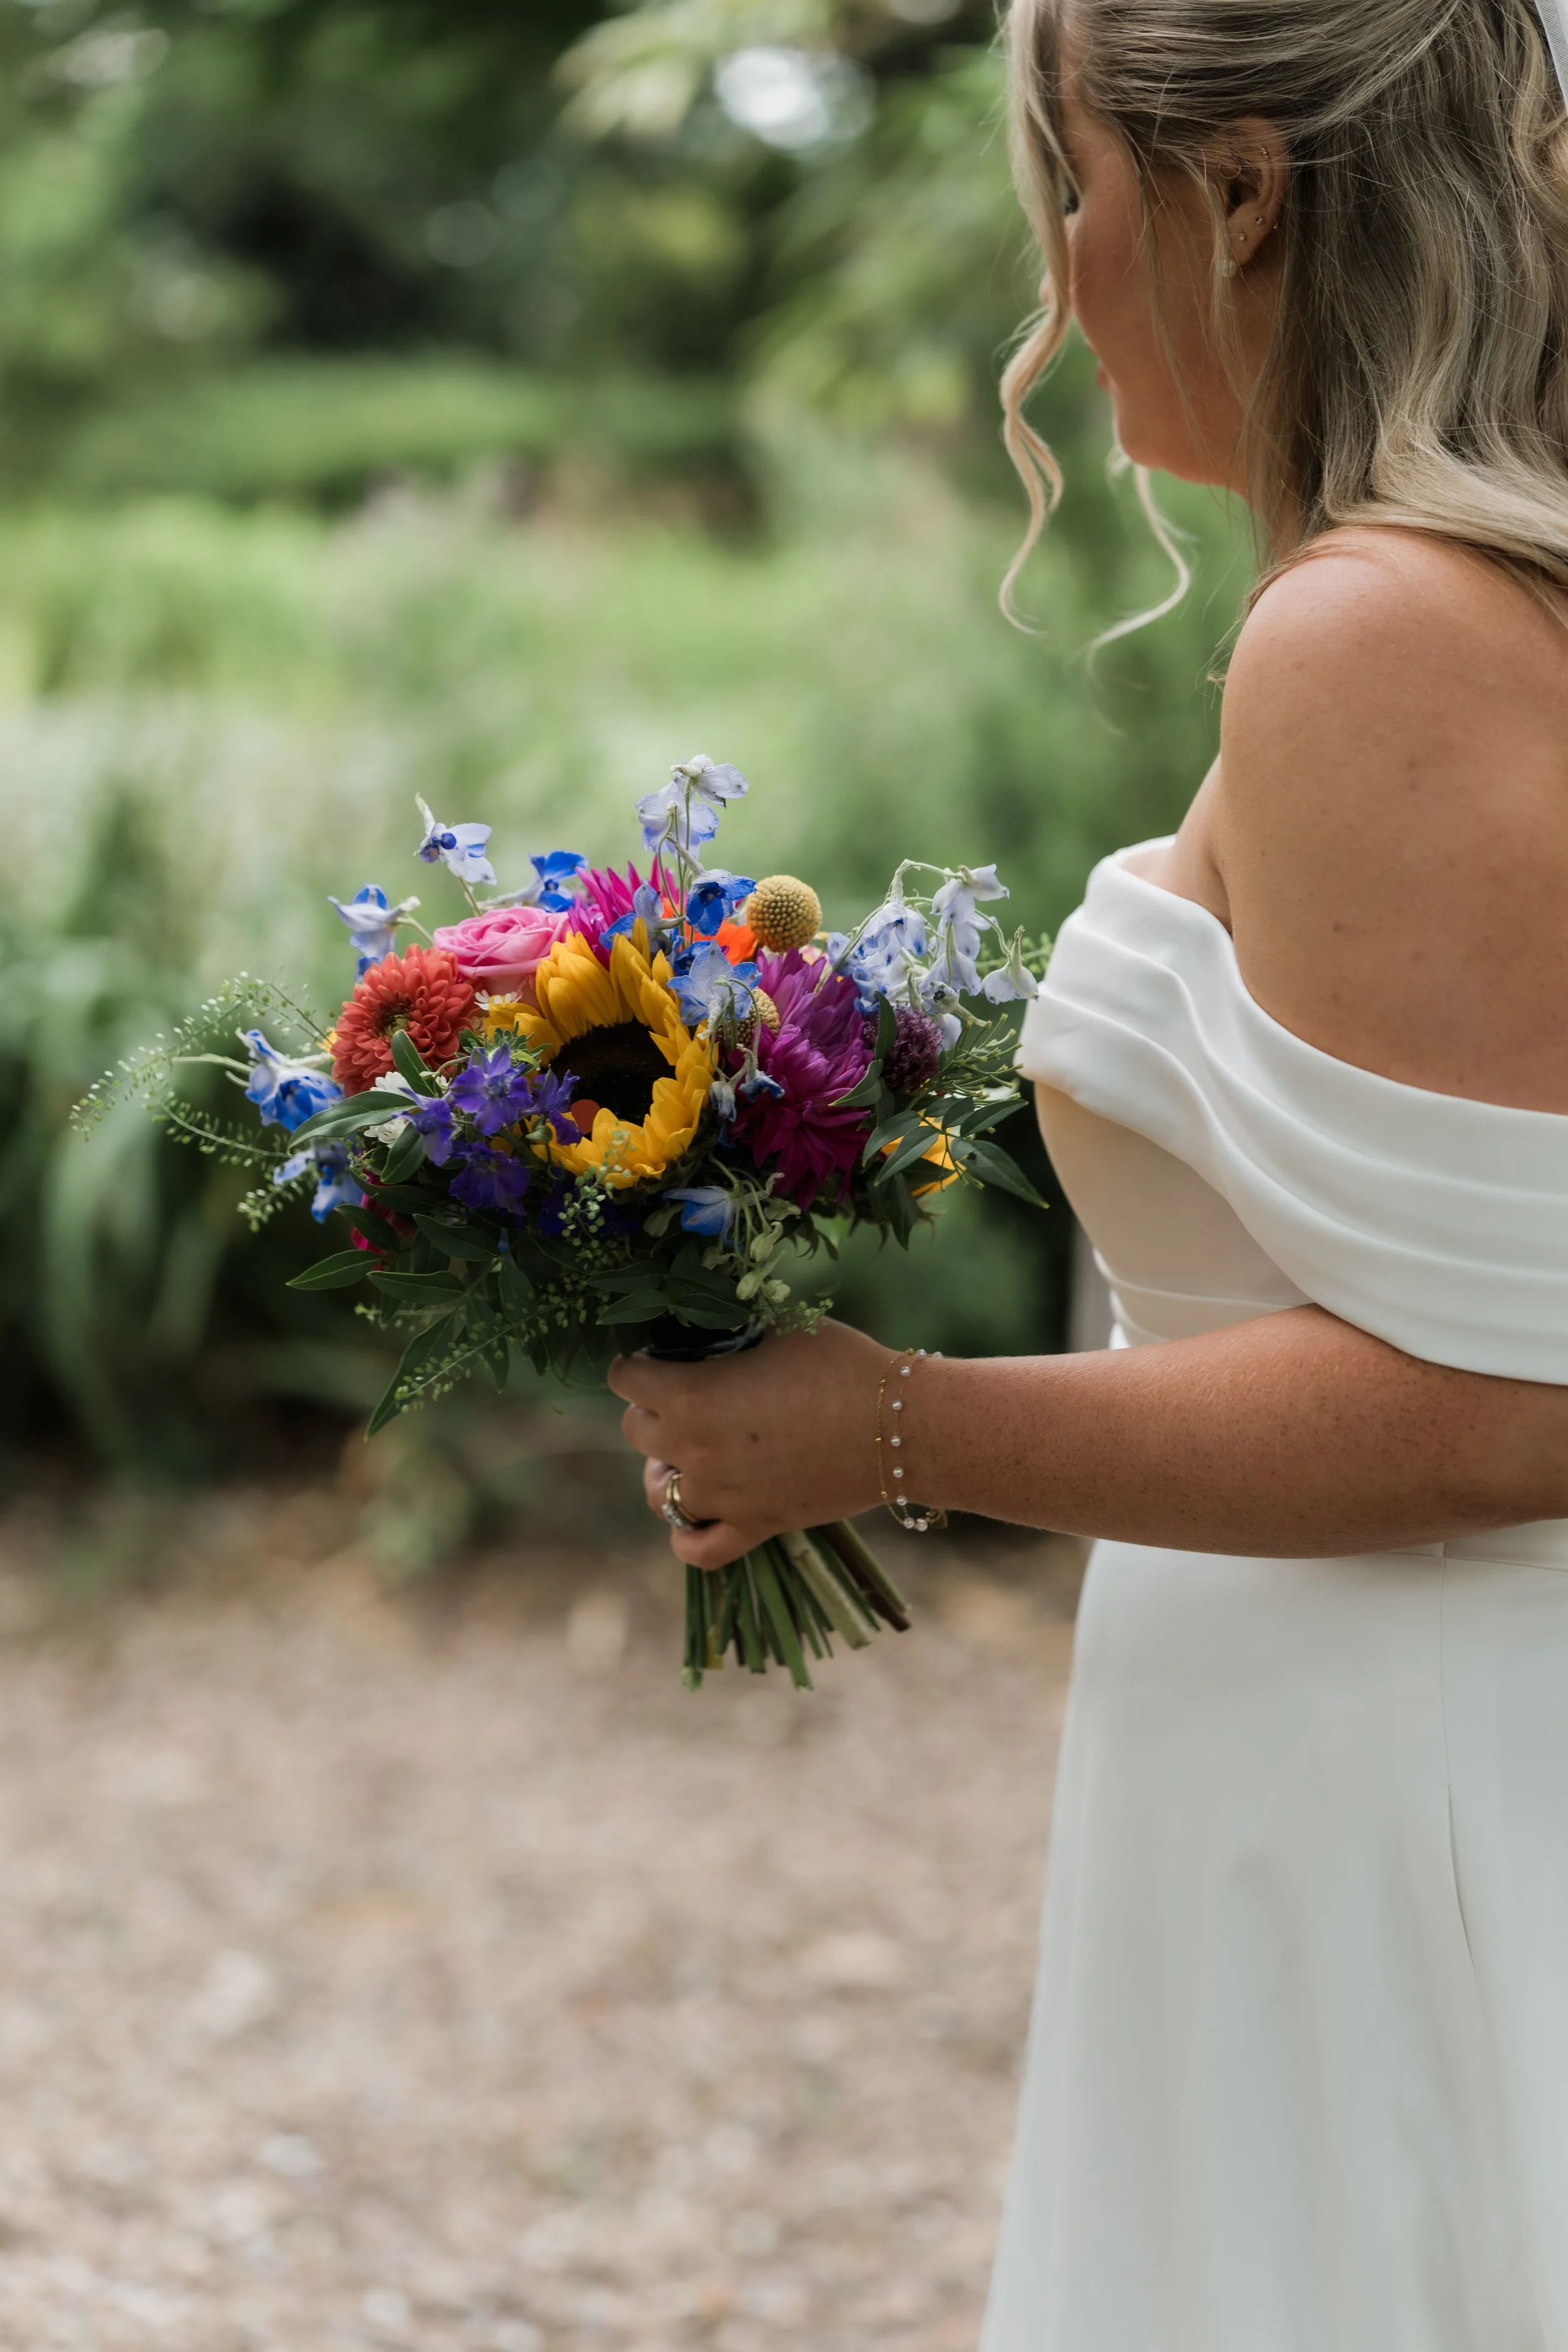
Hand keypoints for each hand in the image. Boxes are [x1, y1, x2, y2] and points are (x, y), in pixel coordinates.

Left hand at [609, 1321, 889, 1568]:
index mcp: (691, 1394)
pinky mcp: (754, 1526)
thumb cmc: (840, 1363)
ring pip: (657, 1493)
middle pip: (635, 1432)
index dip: (636, 1364)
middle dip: (651, 1411)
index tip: (656, 1359)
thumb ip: (732, 1334)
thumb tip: (713, 1329)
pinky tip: (698, 1515)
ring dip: (663, 1471)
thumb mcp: (780, 1328)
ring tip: (687, 1455)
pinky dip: (687, 1537)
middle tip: (684, 1398)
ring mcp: (721, 1495)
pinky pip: (697, 1549)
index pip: (625, 1379)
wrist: (896, 1424)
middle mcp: (693, 1449)